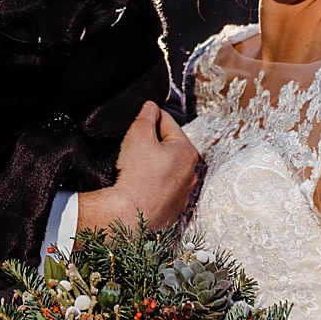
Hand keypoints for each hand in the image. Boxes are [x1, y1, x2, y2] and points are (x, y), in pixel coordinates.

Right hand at [77, 102, 196, 233]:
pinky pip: (165, 189)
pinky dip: (155, 185)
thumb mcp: (138, 134)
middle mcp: (192, 173)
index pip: (168, 123)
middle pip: (170, 147)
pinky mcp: (174, 209)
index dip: (150, 119)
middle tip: (134, 147)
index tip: (137, 121)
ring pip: (168, 169)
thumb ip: (146, 115)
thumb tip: (151, 107)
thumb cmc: (136, 175)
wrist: (128, 213)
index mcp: (188, 151)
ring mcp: (184, 193)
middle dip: (153, 143)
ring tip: (137, 167)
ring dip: (155, 165)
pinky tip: (141, 185)